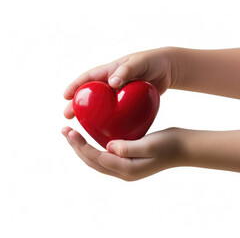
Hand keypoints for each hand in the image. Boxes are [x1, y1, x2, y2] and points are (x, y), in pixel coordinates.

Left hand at [62, 127, 184, 180]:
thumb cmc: (170, 145)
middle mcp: (123, 171)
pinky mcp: (127, 160)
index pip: (97, 158)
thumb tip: (109, 148)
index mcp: (127, 169)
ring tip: (72, 135)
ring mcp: (125, 167)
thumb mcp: (151, 145)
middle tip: (65, 131)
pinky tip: (90, 137)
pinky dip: (94, 147)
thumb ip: (129, 148)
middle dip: (77, 147)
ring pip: (97, 160)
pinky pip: (105, 155)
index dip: (81, 146)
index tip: (70, 131)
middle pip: (93, 162)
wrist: (183, 148)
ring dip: (83, 148)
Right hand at [63, 47, 177, 118]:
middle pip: (90, 94)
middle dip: (77, 104)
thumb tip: (112, 83)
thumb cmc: (152, 61)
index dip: (75, 86)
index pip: (88, 78)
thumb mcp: (139, 62)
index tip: (65, 96)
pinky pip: (114, 112)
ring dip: (90, 115)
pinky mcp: (126, 103)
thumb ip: (126, 70)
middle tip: (67, 116)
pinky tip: (105, 129)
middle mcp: (111, 83)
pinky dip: (108, 119)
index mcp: (110, 71)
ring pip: (100, 105)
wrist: (167, 70)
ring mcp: (118, 94)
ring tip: (83, 126)